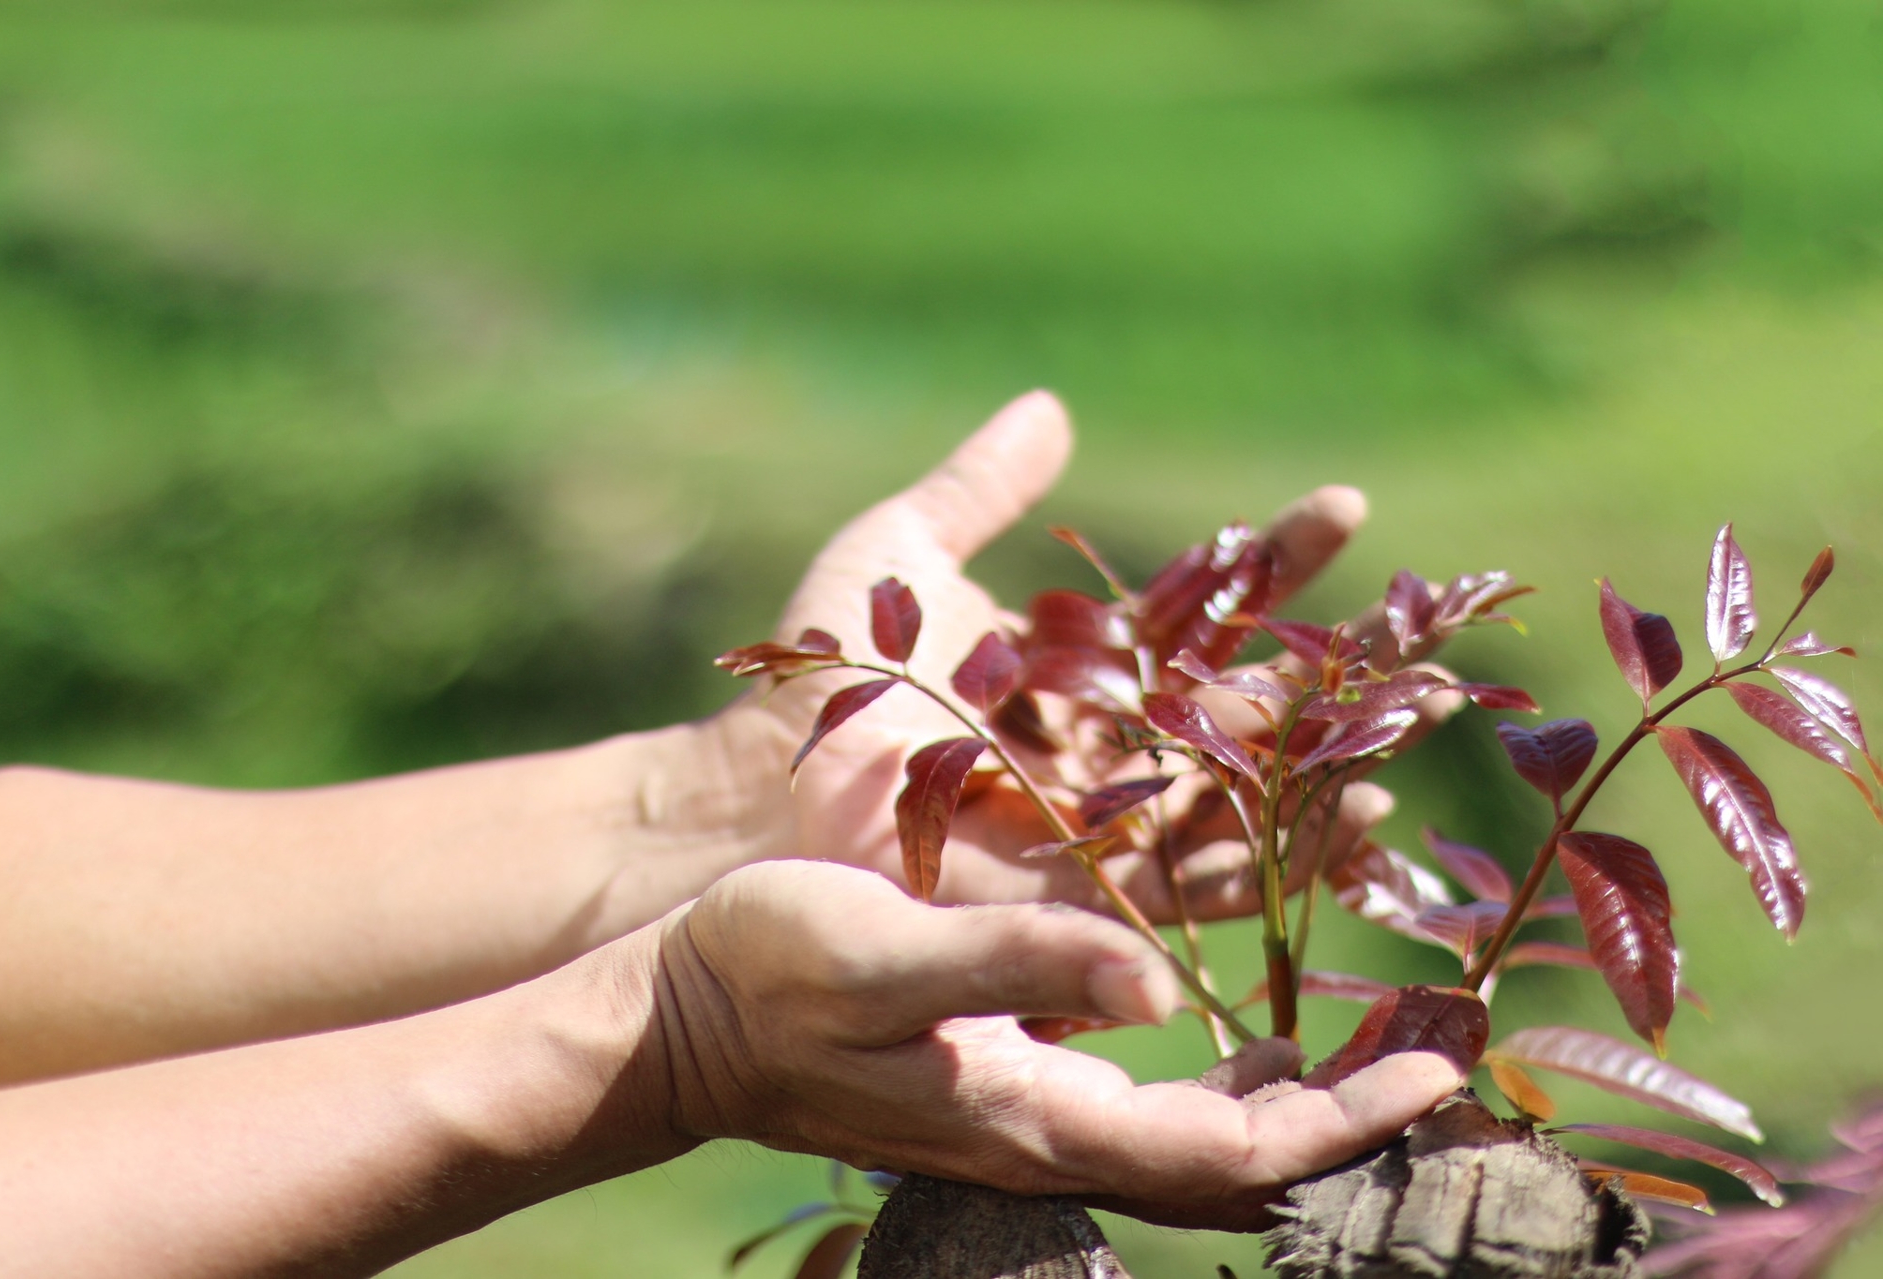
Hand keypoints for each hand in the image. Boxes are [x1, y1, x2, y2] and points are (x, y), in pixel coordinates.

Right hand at [650, 860, 1461, 1230]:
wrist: (682, 1018)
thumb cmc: (774, 973)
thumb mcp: (893, 952)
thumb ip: (1024, 966)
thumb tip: (1157, 980)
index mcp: (1039, 1117)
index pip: (1232, 1152)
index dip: (1344, 1123)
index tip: (1438, 1071)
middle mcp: (1049, 1136)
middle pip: (1236, 1167)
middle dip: (1347, 1126)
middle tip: (1438, 1061)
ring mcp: (1027, 1120)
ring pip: (1198, 1143)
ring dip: (1294, 1106)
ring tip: (1371, 1046)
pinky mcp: (1005, 1088)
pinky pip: (1147, 1107)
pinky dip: (1220, 1079)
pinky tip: (1242, 1027)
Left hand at [714, 390, 1417, 917]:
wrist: (762, 791)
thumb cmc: (824, 677)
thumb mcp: (899, 555)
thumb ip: (977, 488)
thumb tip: (1053, 405)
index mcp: (1083, 665)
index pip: (1204, 604)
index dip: (1272, 559)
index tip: (1342, 507)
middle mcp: (1113, 745)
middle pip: (1254, 700)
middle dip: (1345, 662)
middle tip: (1433, 621)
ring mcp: (1109, 824)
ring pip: (1254, 791)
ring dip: (1342, 755)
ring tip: (1426, 708)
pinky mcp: (1093, 896)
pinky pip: (1209, 881)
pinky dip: (1289, 853)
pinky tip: (1357, 814)